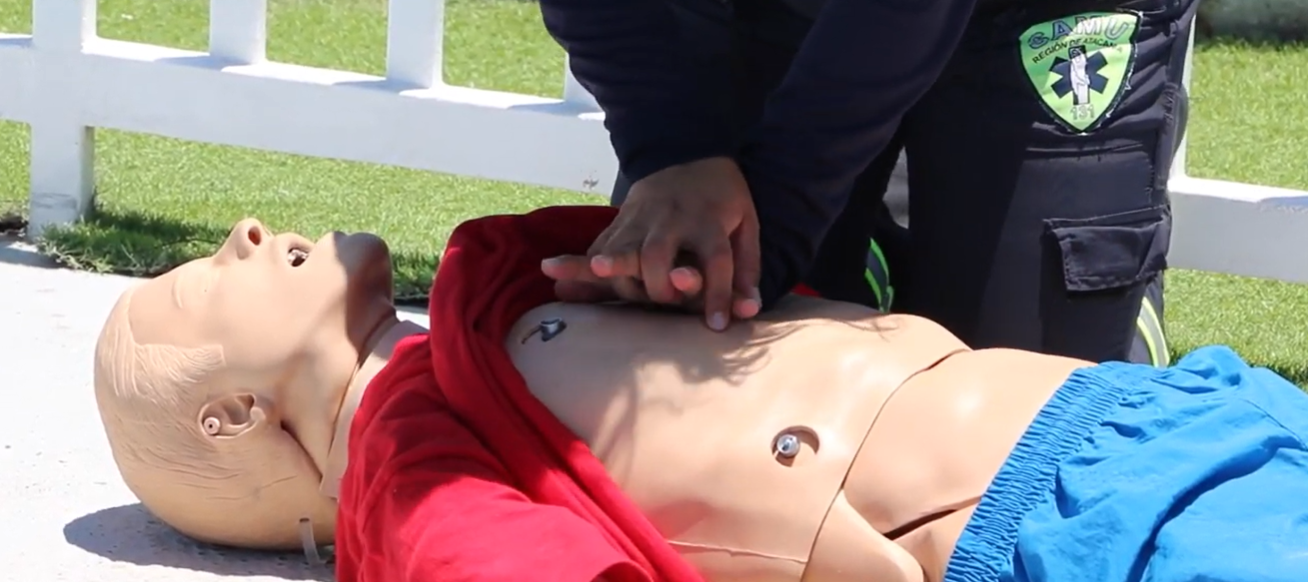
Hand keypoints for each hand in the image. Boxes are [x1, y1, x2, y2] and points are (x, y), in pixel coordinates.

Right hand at [541, 157, 762, 330]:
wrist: (686, 149)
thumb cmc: (721, 195)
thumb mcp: (746, 223)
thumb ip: (746, 266)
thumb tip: (748, 308)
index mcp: (708, 220)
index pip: (715, 258)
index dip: (718, 293)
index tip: (719, 325)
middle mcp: (672, 219)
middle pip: (660, 252)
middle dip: (658, 281)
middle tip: (662, 302)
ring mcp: (642, 217)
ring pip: (624, 245)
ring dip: (613, 263)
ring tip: (599, 274)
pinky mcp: (621, 219)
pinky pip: (601, 242)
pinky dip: (584, 260)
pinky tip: (561, 273)